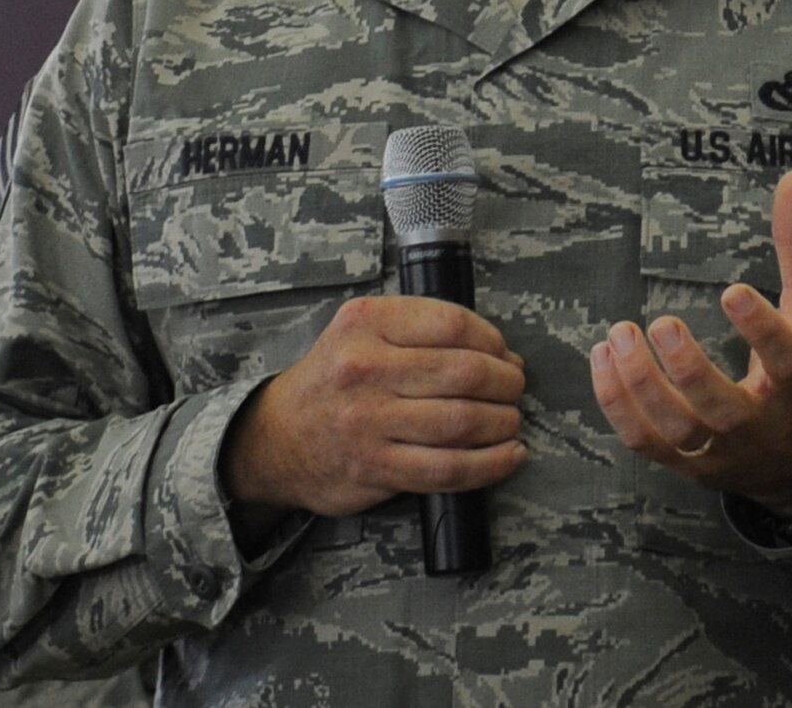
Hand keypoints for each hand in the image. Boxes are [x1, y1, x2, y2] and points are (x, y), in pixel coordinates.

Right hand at [222, 295, 525, 518]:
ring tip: (511, 420)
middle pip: (465, 373)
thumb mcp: (363, 332)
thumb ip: (422, 331)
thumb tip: (500, 354)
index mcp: (366, 323)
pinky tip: (508, 456)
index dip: (493, 340)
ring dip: (504, 422)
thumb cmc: (334, 380)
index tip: (504, 353)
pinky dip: (491, 464)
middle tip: (515, 388)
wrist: (276, 438)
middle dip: (506, 382)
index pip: (452, 323)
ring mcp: (368, 421)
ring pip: (462, 421)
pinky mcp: (376, 467)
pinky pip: (449, 469)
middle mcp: (364, 368)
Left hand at [590, 170, 791, 510]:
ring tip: (618, 335)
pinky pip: (644, 442)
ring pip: (676, 431)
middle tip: (663, 323)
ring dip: (641, 385)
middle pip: (722, 408)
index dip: (761, 331)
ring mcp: (720, 451)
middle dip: (689, 369)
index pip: (786, 364)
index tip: (732, 291)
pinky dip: (616, 404)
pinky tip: (602, 359)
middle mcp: (761, 426)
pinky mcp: (686, 464)